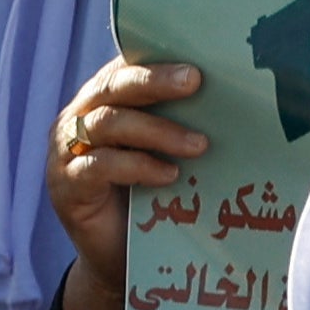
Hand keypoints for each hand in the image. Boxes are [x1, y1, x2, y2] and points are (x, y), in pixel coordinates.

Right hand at [47, 59, 206, 299]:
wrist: (121, 254)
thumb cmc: (154, 189)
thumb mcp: (172, 147)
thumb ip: (188, 117)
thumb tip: (243, 90)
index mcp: (107, 97)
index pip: (128, 63)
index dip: (159, 56)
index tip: (200, 54)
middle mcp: (82, 115)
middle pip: (115, 86)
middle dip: (156, 80)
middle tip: (195, 80)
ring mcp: (67, 150)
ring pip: (107, 123)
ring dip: (157, 131)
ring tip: (199, 145)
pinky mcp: (66, 186)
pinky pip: (98, 166)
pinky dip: (137, 166)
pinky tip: (168, 175)